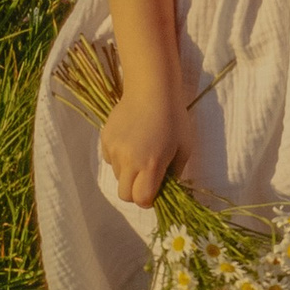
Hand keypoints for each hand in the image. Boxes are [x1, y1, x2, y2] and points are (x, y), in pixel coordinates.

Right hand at [100, 88, 184, 209]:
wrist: (151, 89)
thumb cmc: (174, 118)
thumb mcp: (184, 148)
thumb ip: (175, 173)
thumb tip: (166, 188)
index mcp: (151, 165)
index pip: (142, 199)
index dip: (149, 200)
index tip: (156, 191)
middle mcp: (129, 161)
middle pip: (125, 195)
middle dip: (135, 192)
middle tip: (146, 179)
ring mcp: (114, 149)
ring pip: (117, 176)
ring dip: (128, 173)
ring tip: (140, 153)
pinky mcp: (105, 139)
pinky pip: (110, 159)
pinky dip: (119, 158)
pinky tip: (131, 142)